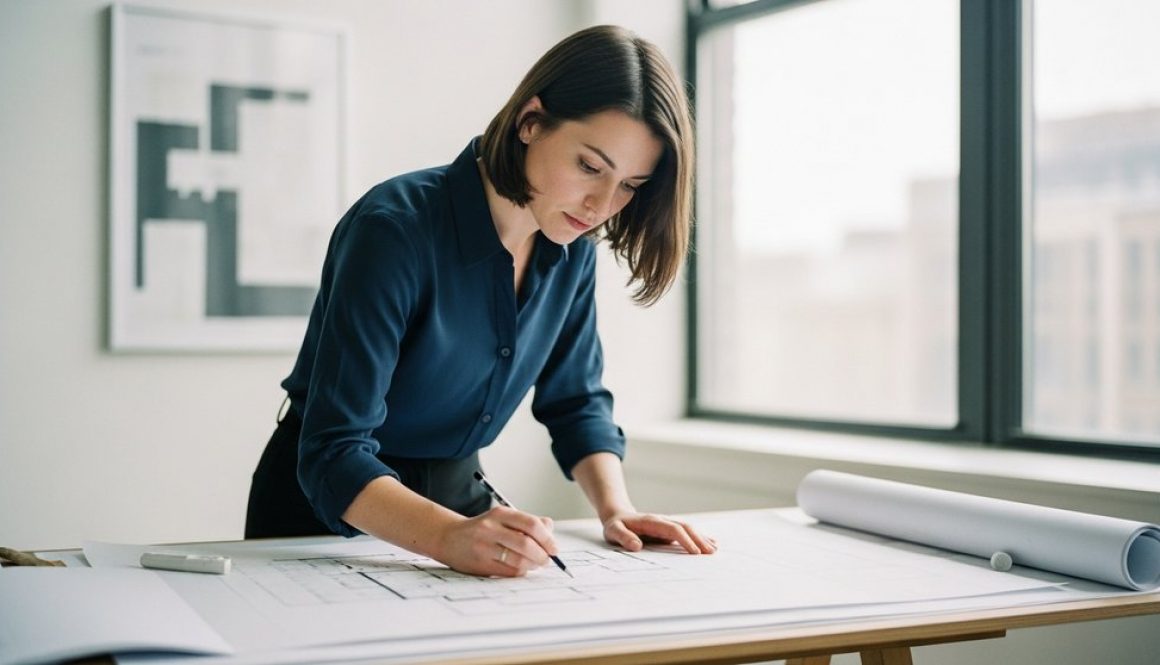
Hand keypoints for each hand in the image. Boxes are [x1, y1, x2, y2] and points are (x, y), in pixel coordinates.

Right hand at [437, 506, 559, 576]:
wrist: (448, 538)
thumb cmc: (482, 529)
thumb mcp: (502, 518)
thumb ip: (526, 522)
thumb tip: (549, 528)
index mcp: (500, 513)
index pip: (531, 524)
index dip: (547, 538)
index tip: (554, 548)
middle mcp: (491, 528)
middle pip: (526, 544)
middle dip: (542, 555)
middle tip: (547, 560)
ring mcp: (484, 547)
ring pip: (519, 560)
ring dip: (533, 565)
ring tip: (536, 564)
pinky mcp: (480, 564)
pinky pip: (508, 572)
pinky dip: (521, 572)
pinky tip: (521, 568)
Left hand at [600, 512, 716, 554]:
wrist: (618, 516)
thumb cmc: (615, 526)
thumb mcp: (613, 531)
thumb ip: (623, 537)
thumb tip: (636, 546)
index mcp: (651, 521)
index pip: (673, 529)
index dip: (685, 540)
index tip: (695, 552)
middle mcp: (662, 521)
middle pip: (685, 527)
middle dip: (699, 539)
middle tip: (711, 553)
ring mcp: (666, 525)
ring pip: (688, 529)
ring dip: (701, 538)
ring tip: (714, 550)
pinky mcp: (668, 530)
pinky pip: (686, 532)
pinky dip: (698, 537)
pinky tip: (710, 543)